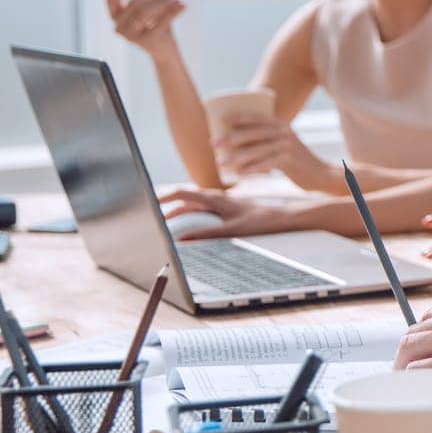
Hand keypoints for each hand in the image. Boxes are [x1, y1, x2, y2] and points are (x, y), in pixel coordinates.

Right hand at [105, 0, 185, 55]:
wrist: (165, 49)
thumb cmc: (156, 24)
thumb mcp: (151, 8)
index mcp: (115, 16)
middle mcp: (118, 27)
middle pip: (133, 3)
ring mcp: (130, 36)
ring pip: (146, 12)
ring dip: (163, 3)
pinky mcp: (146, 41)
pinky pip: (160, 22)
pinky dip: (173, 12)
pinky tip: (183, 6)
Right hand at [158, 187, 297, 238]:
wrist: (283, 218)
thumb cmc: (262, 222)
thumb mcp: (233, 230)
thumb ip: (207, 234)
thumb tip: (182, 239)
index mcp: (215, 199)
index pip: (183, 194)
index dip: (163, 196)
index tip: (148, 201)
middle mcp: (216, 199)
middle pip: (185, 199)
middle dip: (166, 204)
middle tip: (148, 211)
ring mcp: (221, 203)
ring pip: (193, 205)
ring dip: (178, 211)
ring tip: (163, 220)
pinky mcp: (226, 210)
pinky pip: (202, 210)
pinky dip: (190, 215)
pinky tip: (187, 223)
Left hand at [213, 116, 333, 189]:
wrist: (319, 174)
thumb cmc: (296, 161)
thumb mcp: (285, 145)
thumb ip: (268, 141)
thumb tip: (239, 141)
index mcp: (282, 125)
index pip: (258, 118)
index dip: (240, 117)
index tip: (222, 119)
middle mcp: (284, 133)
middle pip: (253, 133)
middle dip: (230, 137)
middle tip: (214, 143)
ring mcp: (287, 146)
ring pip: (256, 150)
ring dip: (235, 157)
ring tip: (220, 162)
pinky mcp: (288, 161)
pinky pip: (264, 164)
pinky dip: (249, 169)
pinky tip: (238, 174)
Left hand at [392, 295, 431, 419]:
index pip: (430, 316)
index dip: (421, 340)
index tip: (420, 356)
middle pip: (415, 331)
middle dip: (407, 356)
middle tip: (408, 376)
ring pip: (411, 349)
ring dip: (405, 370)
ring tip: (412, 387)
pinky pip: (420, 370)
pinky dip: (415, 383)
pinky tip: (422, 393)